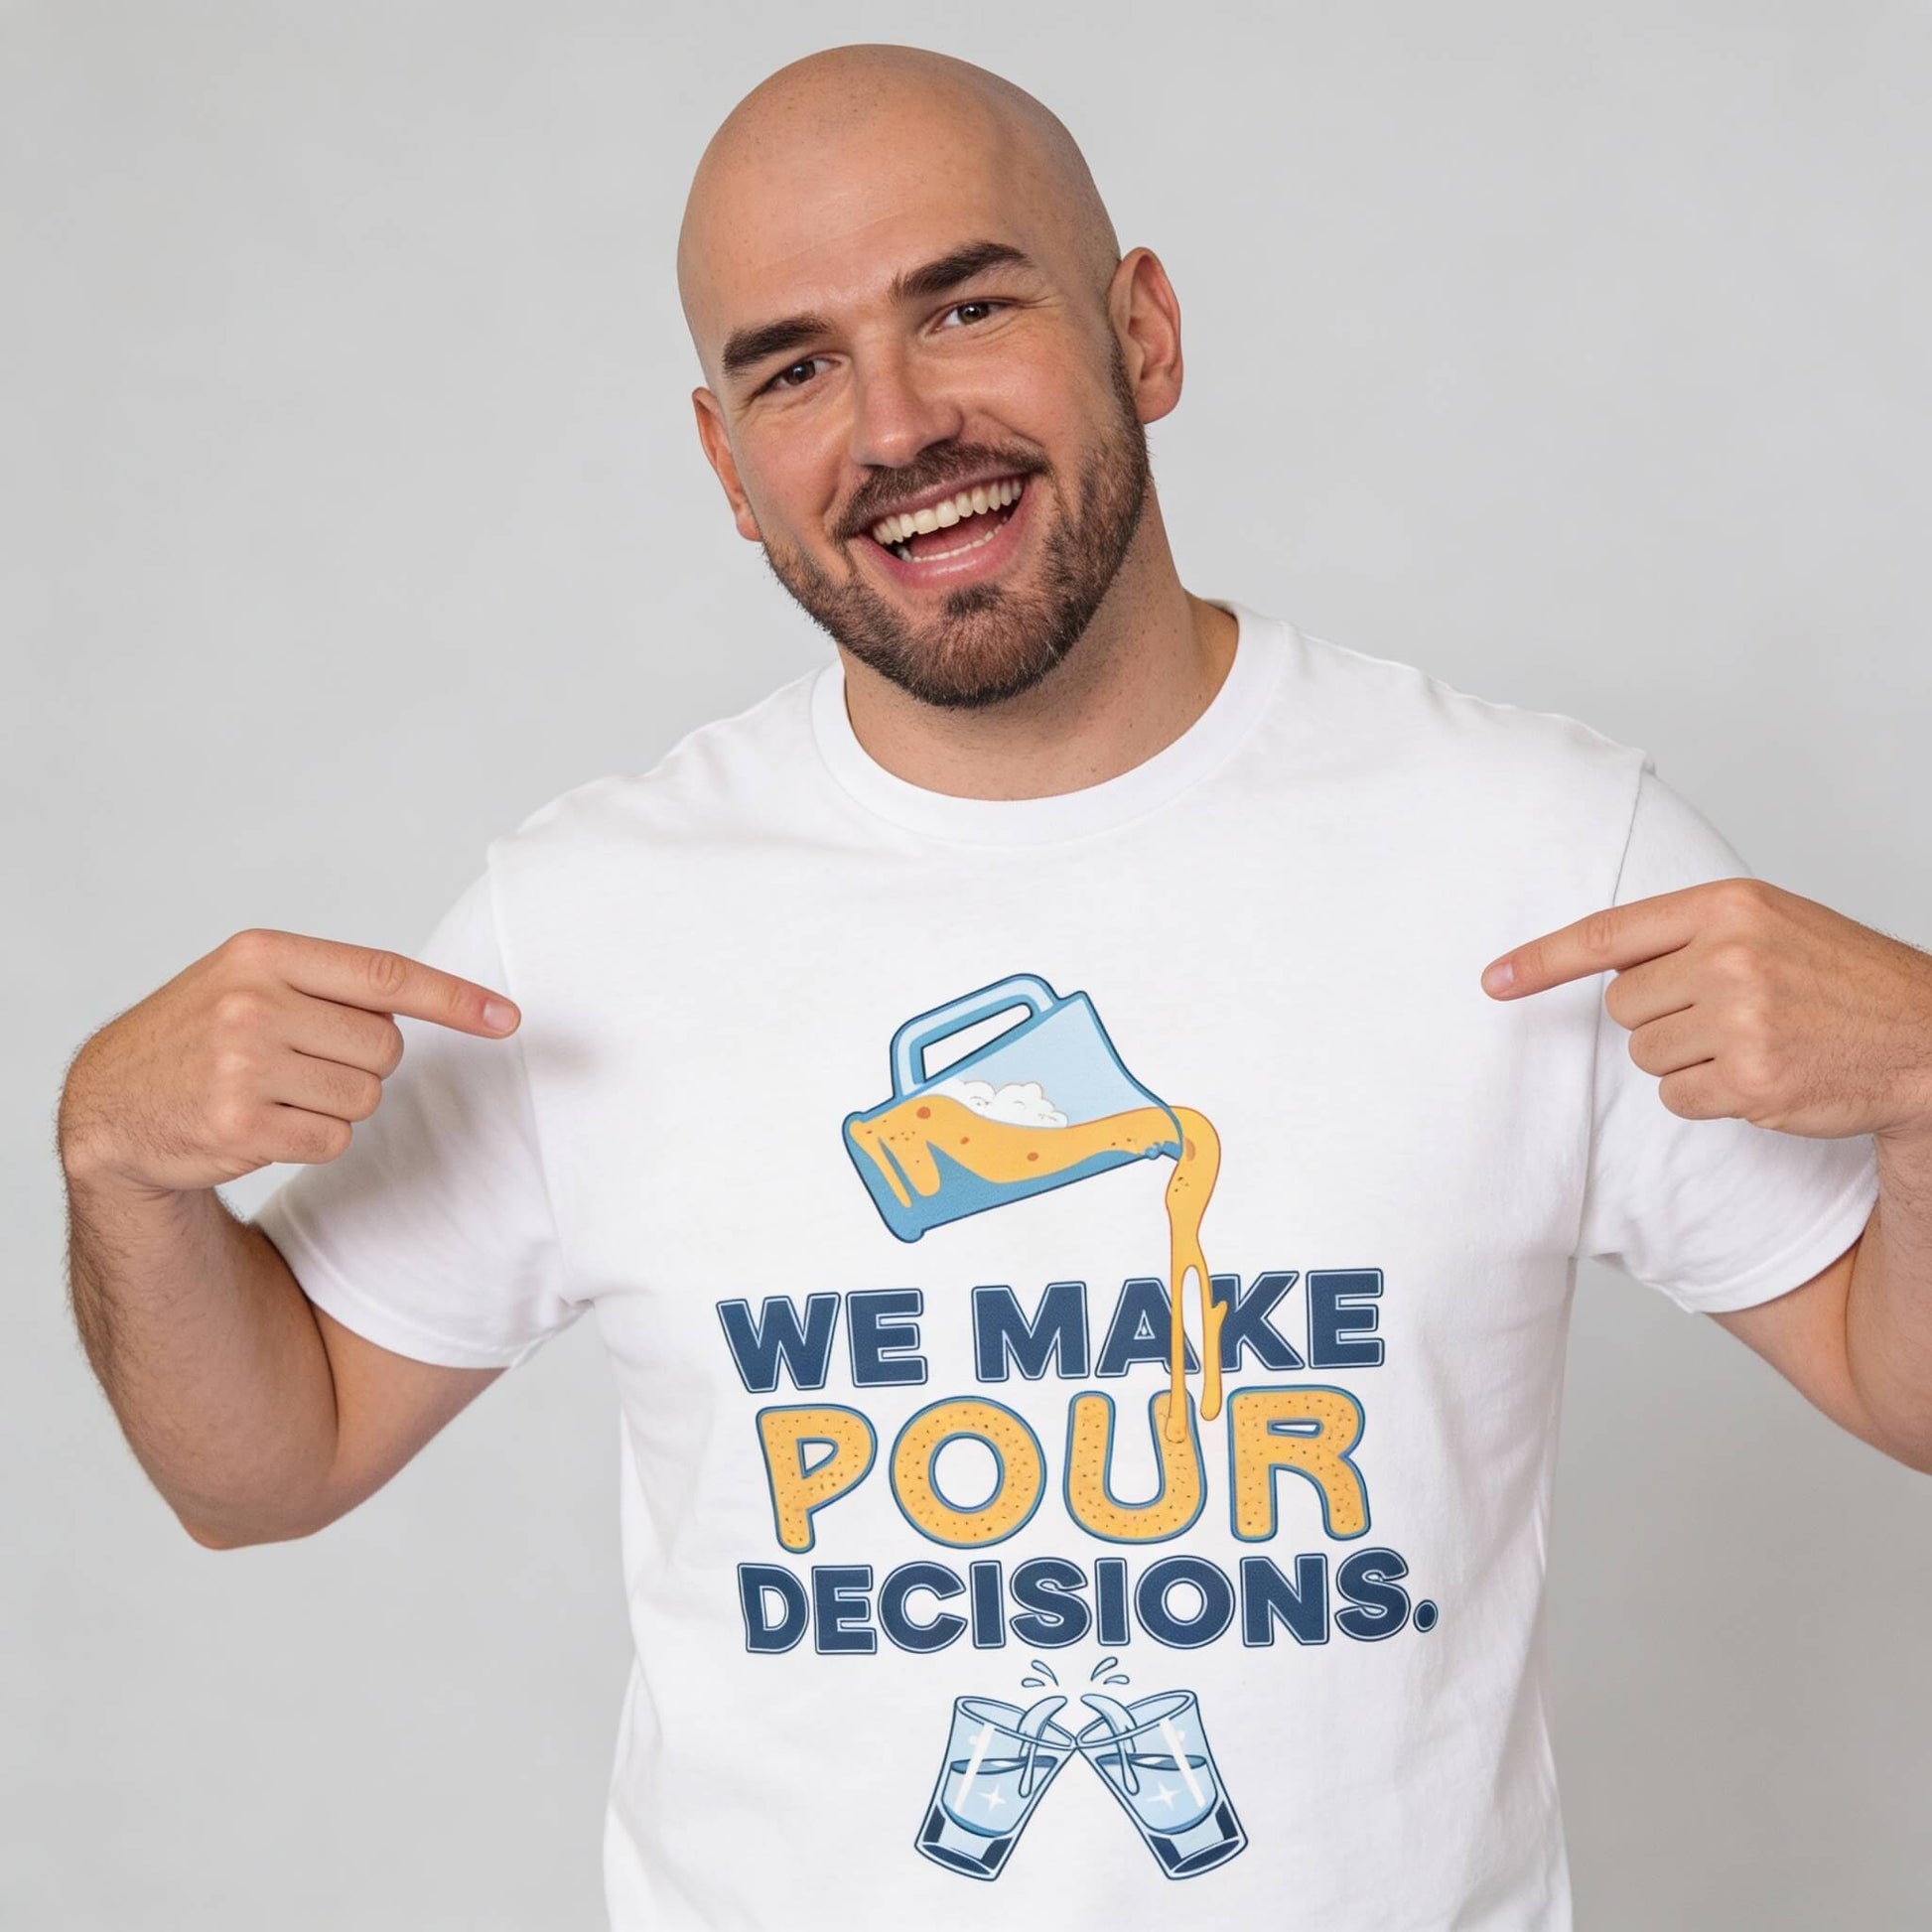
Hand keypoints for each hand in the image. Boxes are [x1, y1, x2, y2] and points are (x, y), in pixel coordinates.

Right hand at [58, 929, 519, 1195]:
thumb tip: (445, 1003)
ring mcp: (243, 1066)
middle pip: (385, 1047)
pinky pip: (334, 1140)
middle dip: (362, 1063)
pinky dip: (313, 1139)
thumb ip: (333, 984)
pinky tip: (263, 1123)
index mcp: (263, 955)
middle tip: (302, 1062)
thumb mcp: (249, 981)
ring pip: (365, 1098)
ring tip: (275, 1091)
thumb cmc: (202, 1034)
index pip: (385, 975)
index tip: (508, 1019)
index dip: (456, 1000)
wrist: (112, 1103)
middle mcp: (252, 1004)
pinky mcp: (240, 1127)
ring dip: (336, 1104)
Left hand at [1479, 878, 1931, 1141]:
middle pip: (1622, 1006)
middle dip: (1660, 1018)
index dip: (1540, 961)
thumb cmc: (1837, 978)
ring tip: (1751, 1042)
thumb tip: (1602, 962)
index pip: (1607, 934)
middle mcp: (1728, 957)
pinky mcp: (1750, 1081)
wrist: (1924, 1036)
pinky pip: (1676, 1098)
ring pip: (1645, 1056)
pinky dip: (1706, 1097)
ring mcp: (1741, 1020)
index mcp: (1727, 906)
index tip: (1493, 981)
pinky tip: (1759, 1076)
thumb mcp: (1768, 923)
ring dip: (1685, 1060)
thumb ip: (1688, 932)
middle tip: (1727, 1014)